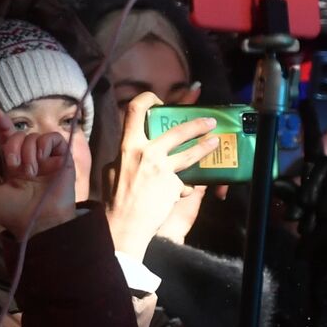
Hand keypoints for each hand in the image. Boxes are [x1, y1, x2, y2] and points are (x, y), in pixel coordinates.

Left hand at [0, 109, 77, 238]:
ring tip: (30, 172)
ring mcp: (46, 159)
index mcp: (13, 166)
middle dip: (12, 146)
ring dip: (27, 152)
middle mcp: (29, 159)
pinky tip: (41, 161)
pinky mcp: (62, 158)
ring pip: (33, 136)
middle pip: (18, 135)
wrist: (38, 222)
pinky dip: (44, 145)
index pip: (7, 140)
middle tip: (14, 165)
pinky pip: (53, 138)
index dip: (2, 126)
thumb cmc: (14, 213)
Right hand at [105, 92, 218, 253]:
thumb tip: (135, 151)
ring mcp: (161, 169)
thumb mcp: (112, 171)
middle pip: (176, 130)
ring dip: (205, 146)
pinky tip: (187, 190)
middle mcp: (145, 153)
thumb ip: (126, 157)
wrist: (123, 226)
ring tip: (215, 142)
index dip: (148, 99)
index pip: (134, 110)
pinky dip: (185, 186)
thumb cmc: (114, 200)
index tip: (157, 101)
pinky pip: (185, 182)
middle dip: (195, 123)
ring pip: (190, 152)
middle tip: (208, 121)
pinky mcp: (173, 185)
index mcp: (126, 147)